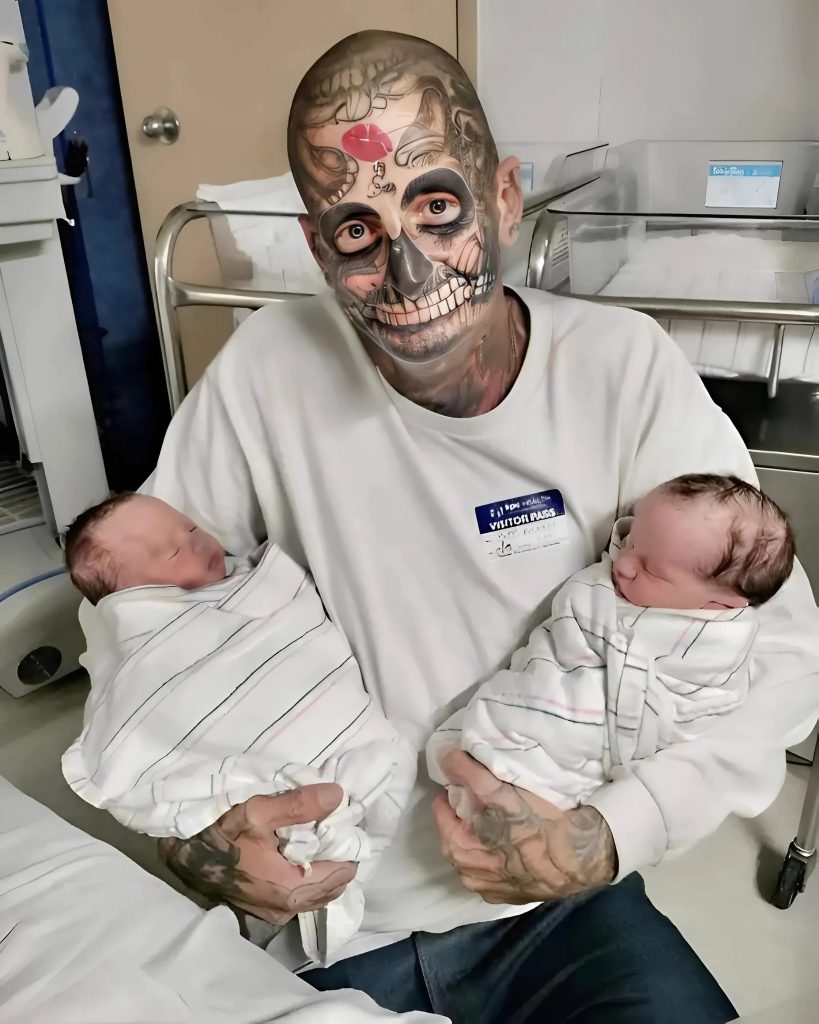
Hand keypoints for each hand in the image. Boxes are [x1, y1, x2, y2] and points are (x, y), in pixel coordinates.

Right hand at [158, 783, 357, 924]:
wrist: (183, 856)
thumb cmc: (219, 834)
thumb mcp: (257, 811)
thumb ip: (299, 804)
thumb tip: (338, 795)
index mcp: (292, 888)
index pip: (345, 870)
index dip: (348, 843)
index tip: (344, 819)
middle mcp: (289, 907)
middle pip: (336, 883)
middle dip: (339, 854)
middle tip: (332, 824)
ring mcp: (278, 912)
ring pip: (320, 891)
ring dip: (325, 865)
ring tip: (317, 834)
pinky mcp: (268, 909)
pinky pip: (304, 894)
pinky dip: (309, 874)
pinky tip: (299, 850)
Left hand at [432, 750, 616, 903]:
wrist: (577, 857)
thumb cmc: (535, 823)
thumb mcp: (500, 790)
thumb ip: (468, 772)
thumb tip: (444, 756)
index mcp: (460, 850)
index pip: (442, 815)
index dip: (450, 797)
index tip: (461, 785)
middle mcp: (469, 875)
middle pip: (455, 838)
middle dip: (461, 819)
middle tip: (476, 801)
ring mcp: (490, 890)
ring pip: (472, 860)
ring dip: (476, 841)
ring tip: (493, 824)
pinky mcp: (510, 898)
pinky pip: (492, 876)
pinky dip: (494, 861)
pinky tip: (507, 850)